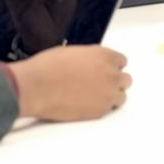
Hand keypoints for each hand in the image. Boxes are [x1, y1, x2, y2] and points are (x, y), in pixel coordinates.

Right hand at [8, 45, 130, 120]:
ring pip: (121, 96)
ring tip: (96, 96)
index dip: (111, 66)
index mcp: (104, 55)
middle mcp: (111, 75)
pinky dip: (101, 107)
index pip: (122, 61)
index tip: (105, 70)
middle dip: (115, 81)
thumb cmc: (48, 67)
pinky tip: (88, 103)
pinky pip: (109, 109)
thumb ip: (90, 58)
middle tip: (101, 83)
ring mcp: (107, 94)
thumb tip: (92, 64)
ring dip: (111, 95)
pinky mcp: (100, 111)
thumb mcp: (73, 52)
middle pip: (125, 80)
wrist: (37, 87)